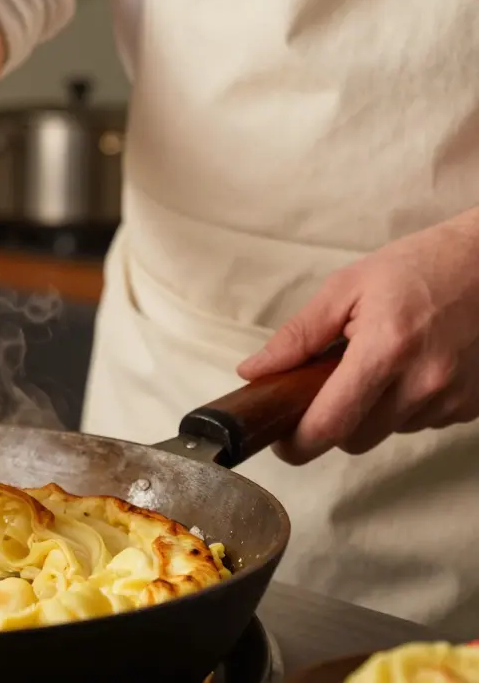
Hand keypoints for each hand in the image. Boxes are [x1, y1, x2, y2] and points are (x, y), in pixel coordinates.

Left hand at [238, 213, 478, 463]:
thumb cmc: (420, 266)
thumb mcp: (348, 287)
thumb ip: (298, 335)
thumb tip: (253, 371)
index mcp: (386, 349)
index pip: (331, 424)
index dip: (297, 443)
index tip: (280, 439)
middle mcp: (425, 382)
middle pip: (356, 440)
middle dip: (333, 422)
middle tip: (328, 387)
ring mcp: (455, 398)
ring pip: (390, 432)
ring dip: (374, 412)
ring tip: (382, 364)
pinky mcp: (476, 405)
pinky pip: (425, 422)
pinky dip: (409, 405)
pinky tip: (415, 367)